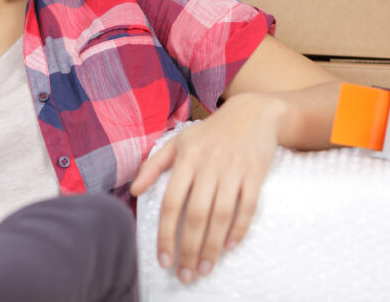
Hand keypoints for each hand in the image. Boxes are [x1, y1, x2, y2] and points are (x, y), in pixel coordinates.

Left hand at [130, 93, 283, 284]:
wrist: (252, 114)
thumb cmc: (209, 133)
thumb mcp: (177, 143)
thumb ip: (153, 166)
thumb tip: (134, 191)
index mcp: (185, 159)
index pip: (171, 203)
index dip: (166, 234)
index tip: (163, 259)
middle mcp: (208, 166)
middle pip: (196, 215)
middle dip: (189, 249)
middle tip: (185, 275)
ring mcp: (233, 171)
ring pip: (221, 216)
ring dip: (213, 247)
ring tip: (205, 269)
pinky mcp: (255, 175)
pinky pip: (248, 207)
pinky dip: (239, 229)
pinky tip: (229, 247)